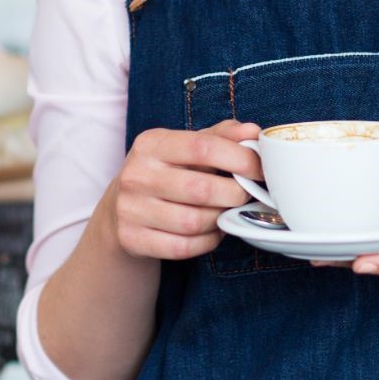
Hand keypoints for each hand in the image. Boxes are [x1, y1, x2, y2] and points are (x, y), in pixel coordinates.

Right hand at [95, 120, 260, 262]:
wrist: (119, 207)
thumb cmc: (165, 172)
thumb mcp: (186, 146)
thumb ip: (221, 136)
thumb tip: (252, 132)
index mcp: (151, 144)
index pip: (203, 147)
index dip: (239, 159)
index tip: (259, 169)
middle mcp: (136, 174)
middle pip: (201, 189)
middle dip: (235, 194)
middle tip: (246, 195)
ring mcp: (131, 209)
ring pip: (193, 222)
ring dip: (220, 220)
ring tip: (226, 212)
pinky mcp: (132, 239)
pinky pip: (183, 247)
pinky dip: (206, 241)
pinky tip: (211, 231)